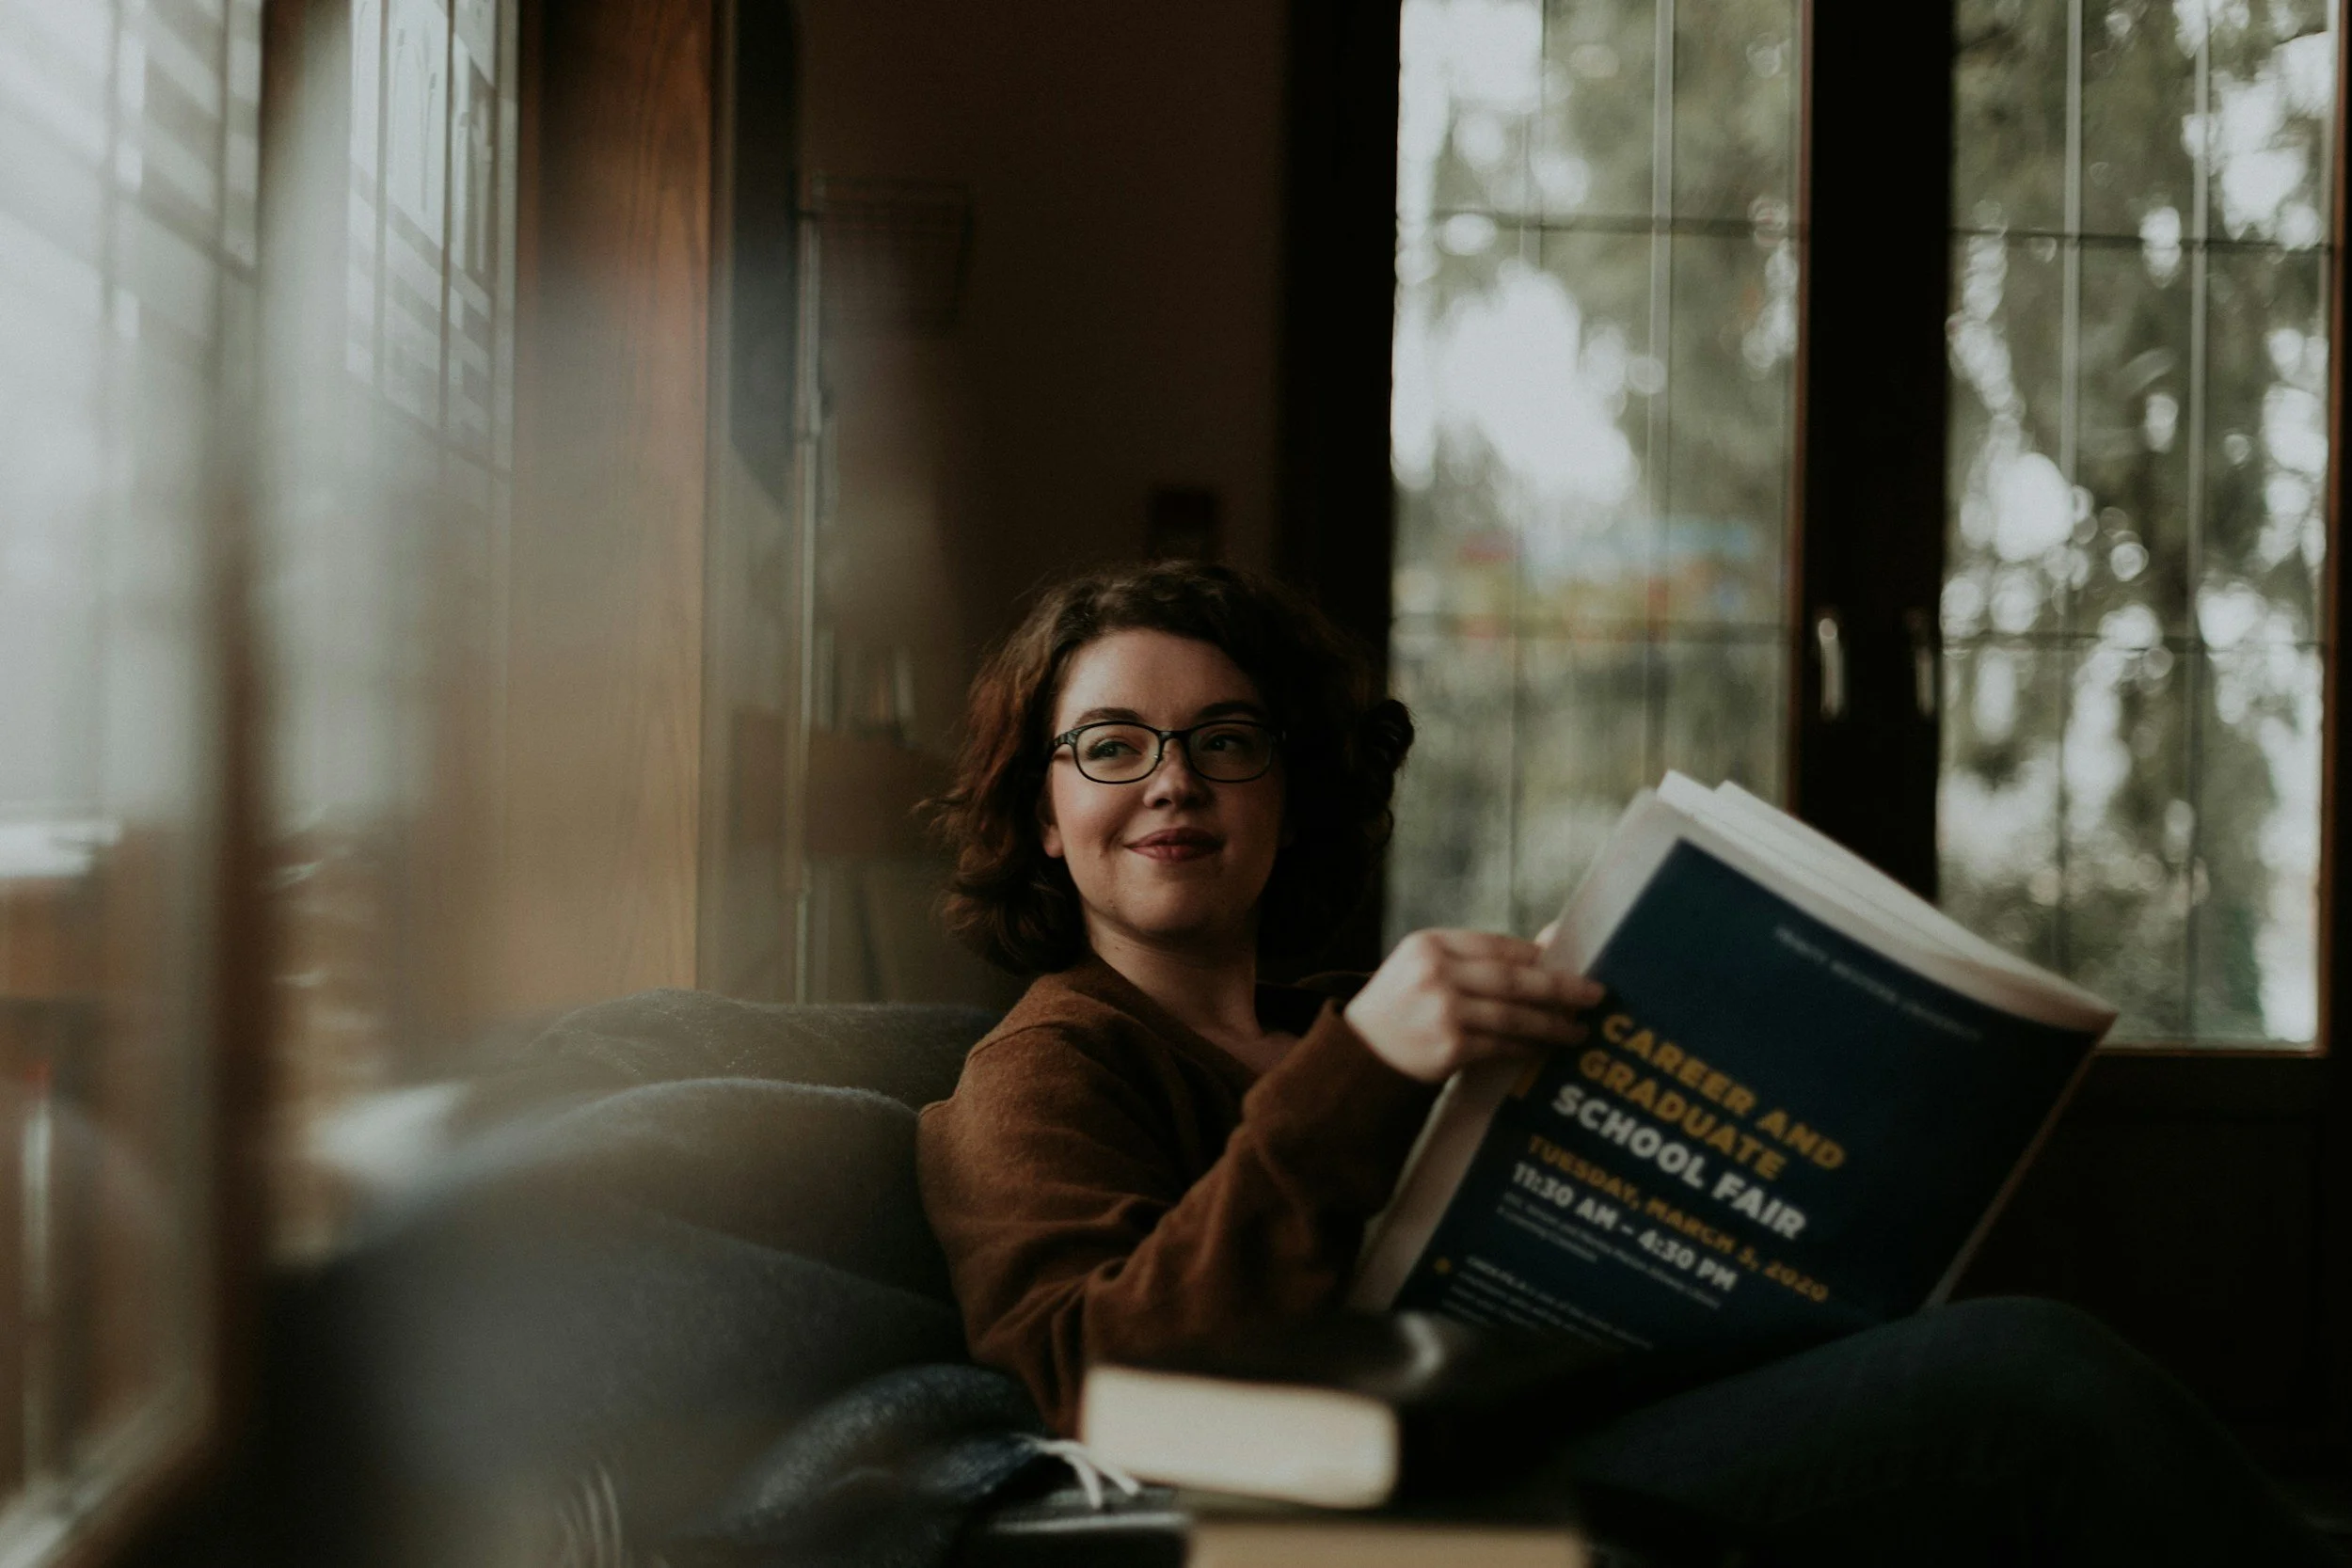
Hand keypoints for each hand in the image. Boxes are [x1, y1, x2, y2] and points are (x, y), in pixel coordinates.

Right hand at [1344, 929, 1603, 1083]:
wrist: (1359, 1053)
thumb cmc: (1401, 1005)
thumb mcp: (1423, 966)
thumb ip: (1475, 958)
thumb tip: (1548, 947)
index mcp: (1430, 944)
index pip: (1498, 944)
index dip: (1537, 956)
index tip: (1568, 963)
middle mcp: (1436, 973)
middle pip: (1514, 978)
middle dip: (1561, 987)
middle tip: (1595, 994)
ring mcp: (1442, 1011)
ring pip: (1514, 1015)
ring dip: (1552, 1024)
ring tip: (1578, 1030)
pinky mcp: (1449, 1047)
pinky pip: (1502, 1045)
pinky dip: (1527, 1047)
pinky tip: (1544, 1049)